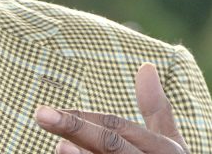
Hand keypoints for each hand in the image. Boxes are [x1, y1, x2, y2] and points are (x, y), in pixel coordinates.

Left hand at [34, 63, 187, 153]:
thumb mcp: (171, 144)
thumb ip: (157, 110)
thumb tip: (146, 65)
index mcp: (165, 150)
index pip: (118, 129)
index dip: (84, 118)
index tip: (52, 110)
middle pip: (112, 145)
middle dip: (76, 128)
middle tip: (41, 114)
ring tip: (58, 146)